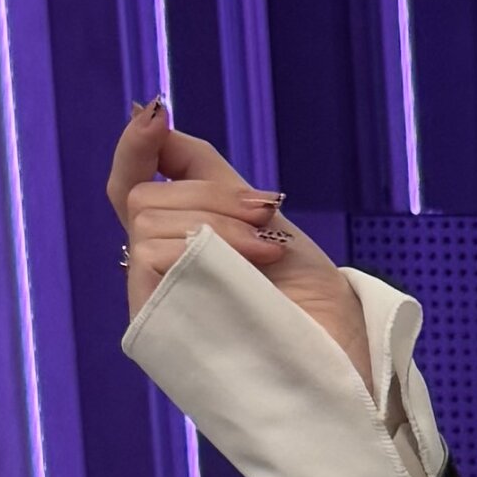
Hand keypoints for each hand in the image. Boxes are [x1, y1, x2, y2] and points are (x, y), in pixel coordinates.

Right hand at [105, 101, 372, 383]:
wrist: (342, 363)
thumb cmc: (315, 307)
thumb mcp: (264, 221)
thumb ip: (211, 178)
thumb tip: (159, 123)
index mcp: (183, 247)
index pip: (134, 185)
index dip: (135, 147)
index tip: (155, 113)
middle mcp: (162, 273)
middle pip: (146, 197)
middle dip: (210, 194)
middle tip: (267, 219)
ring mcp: (158, 300)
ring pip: (148, 219)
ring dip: (217, 222)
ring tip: (268, 254)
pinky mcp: (159, 324)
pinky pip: (150, 255)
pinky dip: (203, 247)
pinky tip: (251, 264)